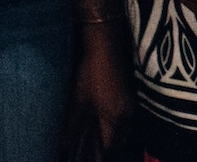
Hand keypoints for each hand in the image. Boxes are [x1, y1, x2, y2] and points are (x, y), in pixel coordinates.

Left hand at [63, 20, 133, 157]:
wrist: (107, 46)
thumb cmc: (91, 74)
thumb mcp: (78, 102)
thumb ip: (74, 126)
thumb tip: (66, 145)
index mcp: (115, 119)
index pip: (109, 146)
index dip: (97, 153)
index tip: (84, 154)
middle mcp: (127, 114)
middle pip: (119, 139)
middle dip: (106, 145)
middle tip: (90, 145)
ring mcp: (130, 103)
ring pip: (123, 127)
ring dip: (111, 132)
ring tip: (95, 132)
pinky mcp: (129, 93)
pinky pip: (125, 116)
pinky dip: (115, 121)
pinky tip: (102, 115)